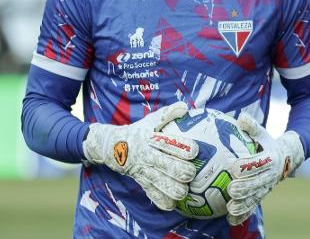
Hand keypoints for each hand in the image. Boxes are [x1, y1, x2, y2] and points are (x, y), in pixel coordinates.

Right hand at [82, 102, 197, 210]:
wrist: (113, 147)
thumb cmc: (138, 131)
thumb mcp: (151, 120)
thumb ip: (168, 113)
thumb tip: (185, 107)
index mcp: (151, 138)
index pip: (168, 143)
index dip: (184, 147)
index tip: (196, 150)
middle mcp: (147, 155)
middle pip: (167, 166)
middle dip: (182, 171)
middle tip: (192, 173)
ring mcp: (144, 170)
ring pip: (161, 184)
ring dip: (175, 189)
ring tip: (185, 190)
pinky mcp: (141, 182)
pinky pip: (152, 195)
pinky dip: (163, 201)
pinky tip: (173, 202)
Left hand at [226, 112, 304, 225]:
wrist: (289, 157)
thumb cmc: (269, 142)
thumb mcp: (263, 133)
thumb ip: (252, 126)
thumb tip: (242, 116)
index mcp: (270, 158)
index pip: (259, 162)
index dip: (247, 165)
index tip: (234, 167)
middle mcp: (270, 175)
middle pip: (257, 182)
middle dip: (244, 187)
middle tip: (231, 190)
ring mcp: (267, 186)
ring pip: (255, 197)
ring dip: (243, 204)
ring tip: (230, 208)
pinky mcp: (263, 194)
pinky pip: (254, 205)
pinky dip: (244, 214)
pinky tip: (231, 220)